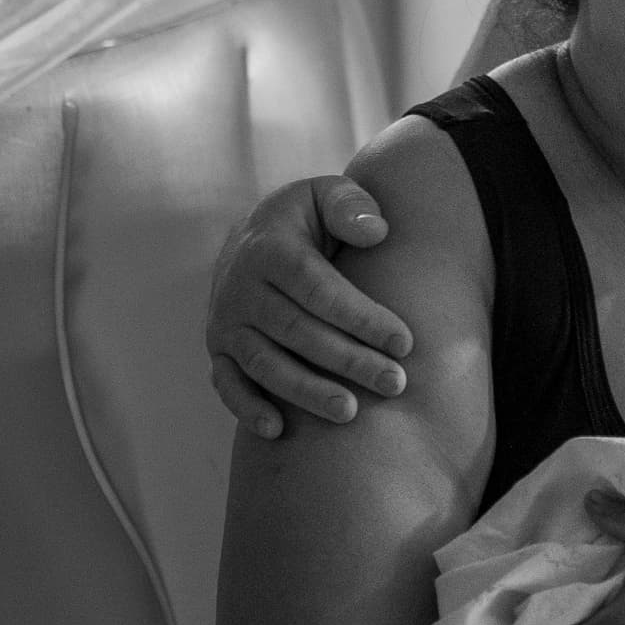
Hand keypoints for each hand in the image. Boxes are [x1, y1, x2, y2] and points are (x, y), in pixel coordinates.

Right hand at [205, 175, 408, 436]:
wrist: (250, 238)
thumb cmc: (307, 220)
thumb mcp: (327, 194)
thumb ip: (352, 205)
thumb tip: (375, 232)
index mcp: (270, 248)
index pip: (319, 288)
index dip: (361, 317)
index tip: (404, 341)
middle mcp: (241, 288)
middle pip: (298, 332)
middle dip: (349, 361)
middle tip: (395, 383)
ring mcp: (226, 323)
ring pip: (265, 364)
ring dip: (307, 391)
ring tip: (352, 412)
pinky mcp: (219, 350)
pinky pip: (228, 384)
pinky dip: (248, 408)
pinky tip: (278, 431)